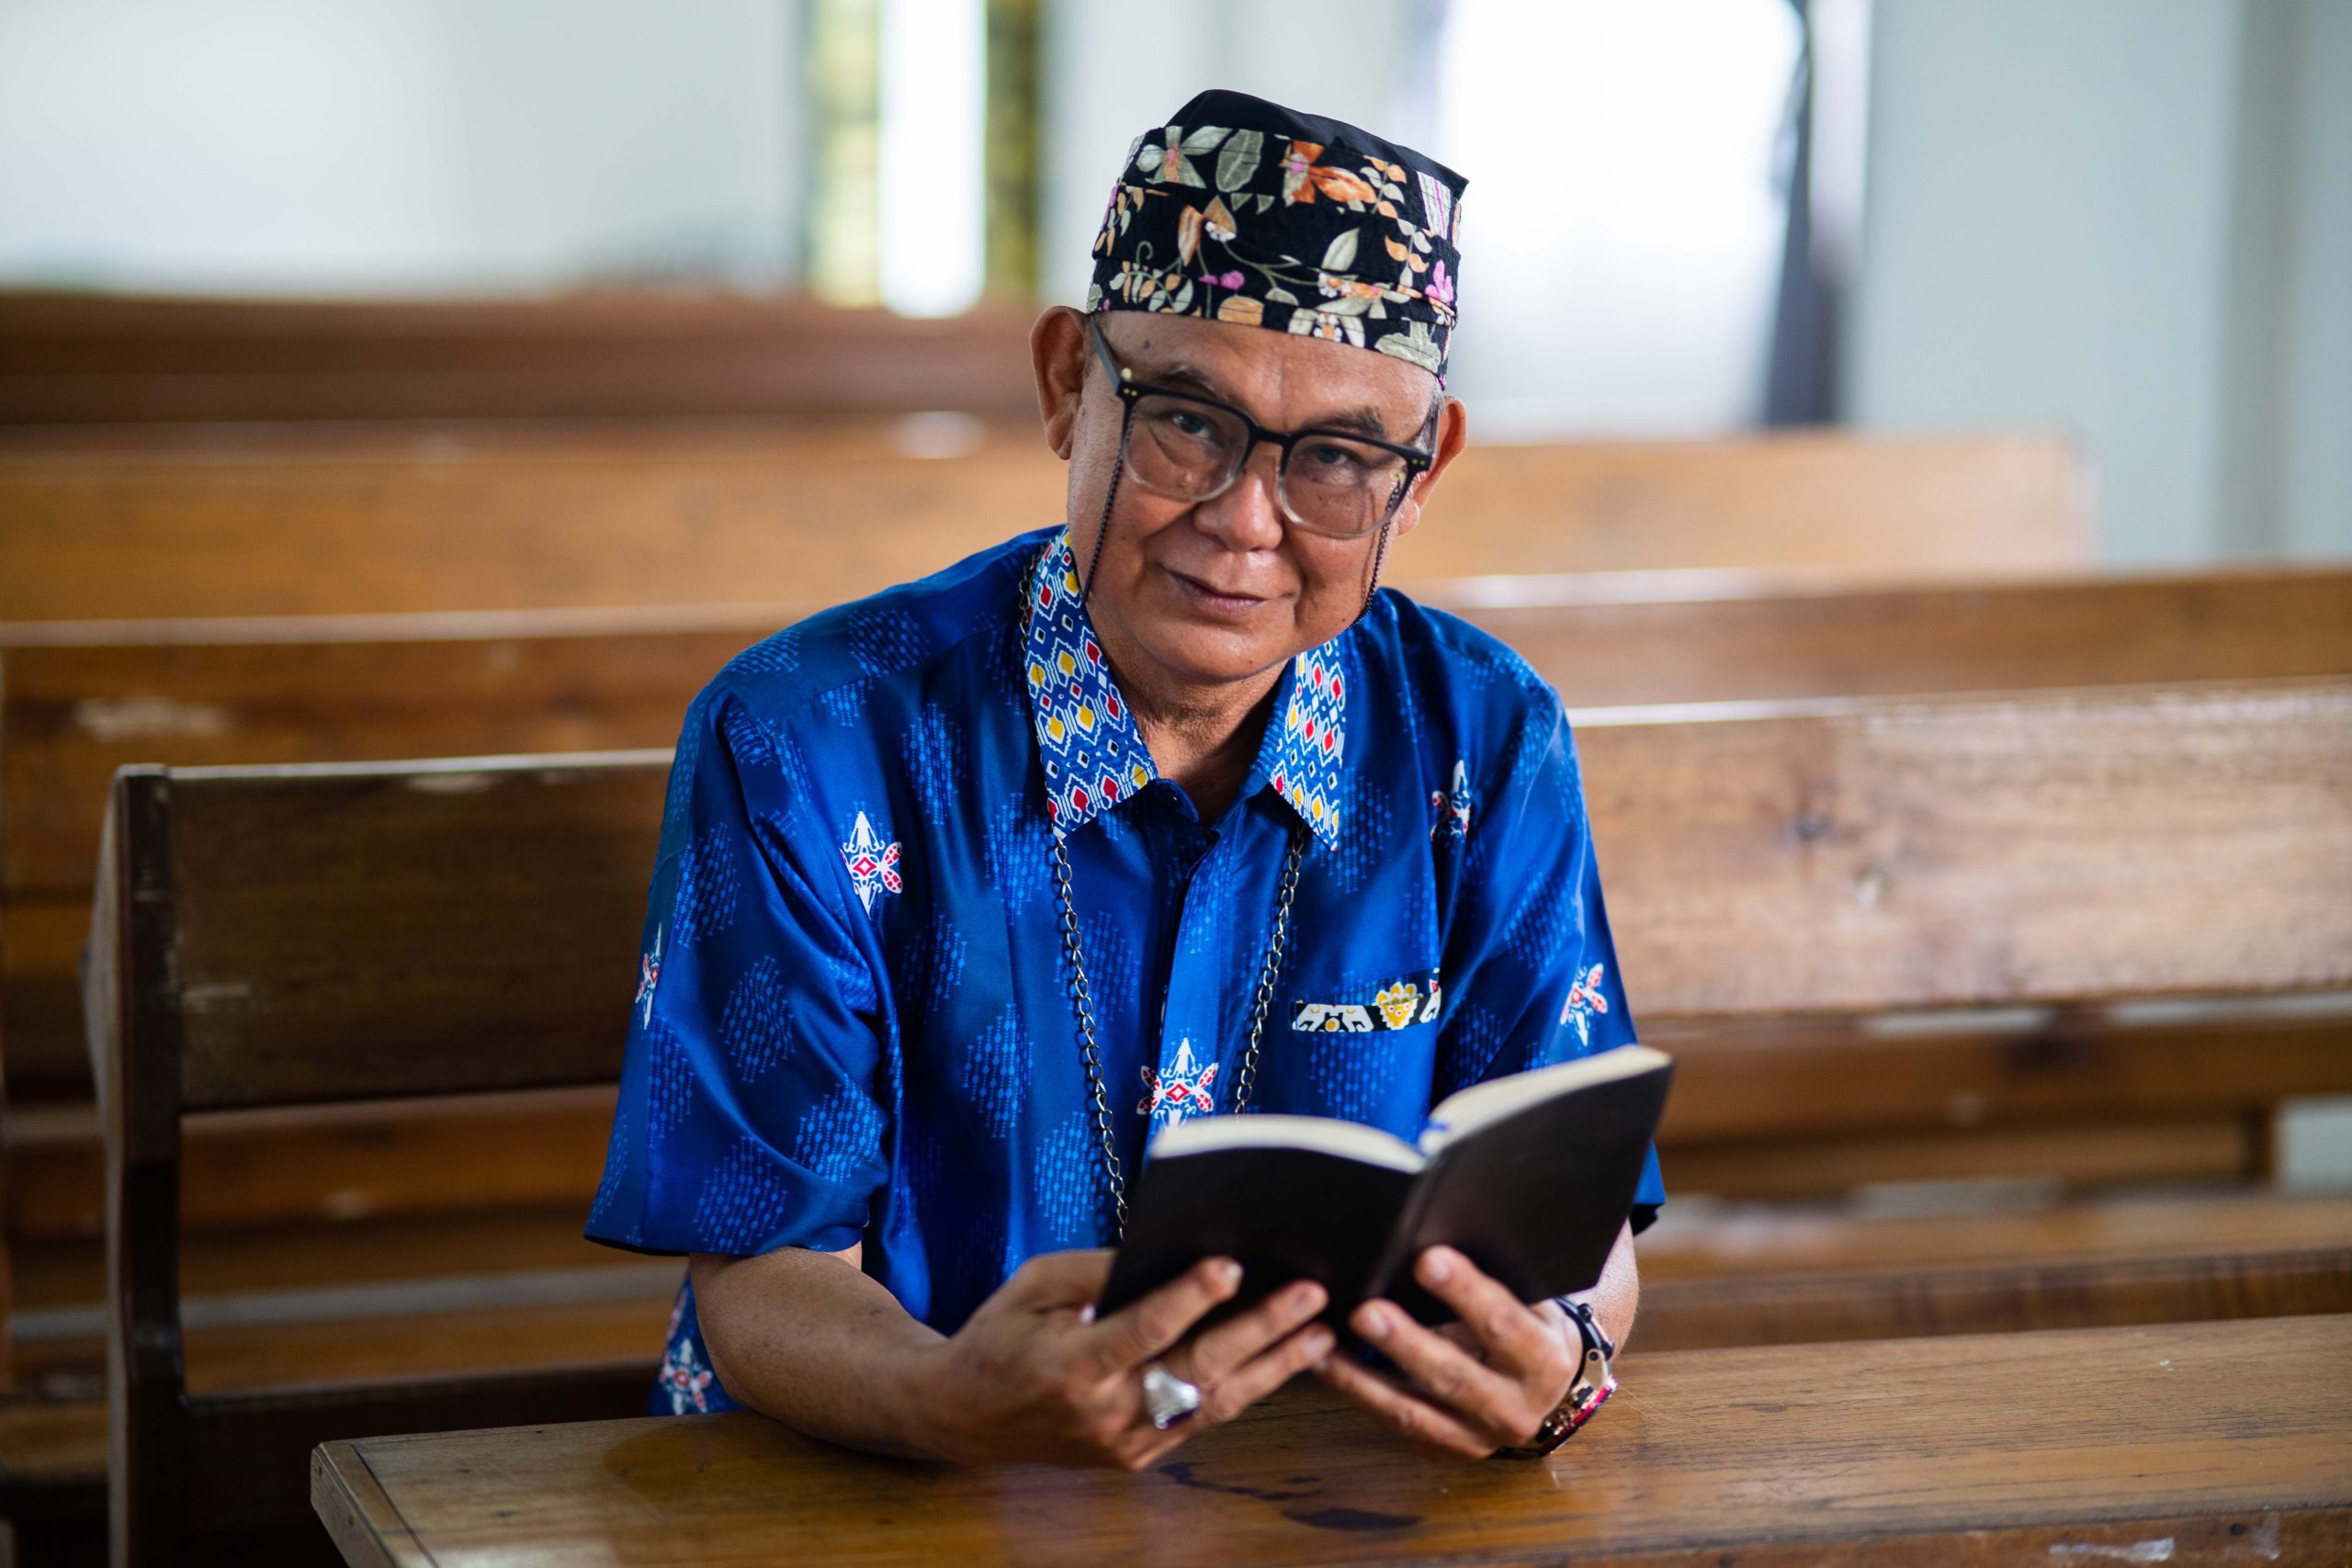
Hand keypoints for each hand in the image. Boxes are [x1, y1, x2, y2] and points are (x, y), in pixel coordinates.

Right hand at [910, 1249, 1331, 1469]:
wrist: (966, 1417)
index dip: (1189, 1298)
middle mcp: (1104, 1412)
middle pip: (1196, 1369)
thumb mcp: (1033, 1286)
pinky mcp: (1139, 1456)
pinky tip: (1283, 1360)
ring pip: (1214, 1403)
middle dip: (1260, 1329)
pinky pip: (1201, 1419)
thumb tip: (1166, 1250)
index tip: (1229, 1266)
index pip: (1143, 1330)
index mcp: (1071, 1367)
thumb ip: (1096, 1270)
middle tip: (1309, 1294)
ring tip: (1321, 1332)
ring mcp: (1126, 1442)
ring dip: (1273, 1366)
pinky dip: (1246, 1389)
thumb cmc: (1000, 1336)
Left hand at [1313, 1245, 1575, 1459]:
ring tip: (1323, 1346)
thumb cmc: (1526, 1327)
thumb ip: (1489, 1286)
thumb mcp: (1528, 1303)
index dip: (1465, 1292)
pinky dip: (1357, 1395)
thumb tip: (1427, 1246)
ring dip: (1363, 1380)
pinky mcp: (1443, 1451)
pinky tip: (1327, 1366)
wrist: (1540, 1389)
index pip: (1502, 1324)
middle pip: (1454, 1377)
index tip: (1426, 1259)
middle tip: (1366, 1311)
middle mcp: (1514, 1410)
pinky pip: (1394, 1426)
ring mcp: (1477, 1440)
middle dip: (1406, 1344)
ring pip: (1413, 1412)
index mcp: (1542, 1363)